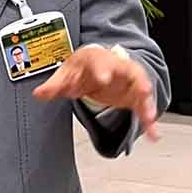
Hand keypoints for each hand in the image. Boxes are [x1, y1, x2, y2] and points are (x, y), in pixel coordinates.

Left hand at [33, 45, 158, 140]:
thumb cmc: (84, 66)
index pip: (99, 61)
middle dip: (133, 79)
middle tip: (141, 90)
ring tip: (149, 115)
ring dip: (146, 100)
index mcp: (97, 59)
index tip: (103, 78)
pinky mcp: (135, 94)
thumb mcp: (67, 72)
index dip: (102, 70)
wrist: (99, 62)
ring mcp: (128, 79)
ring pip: (141, 86)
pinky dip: (149, 119)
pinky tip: (153, 133)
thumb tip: (38, 93)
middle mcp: (115, 66)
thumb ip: (54, 85)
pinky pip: (144, 106)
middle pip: (126, 70)